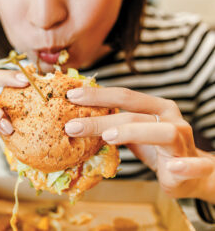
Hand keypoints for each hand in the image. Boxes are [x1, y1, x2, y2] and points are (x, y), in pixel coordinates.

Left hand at [64, 87, 214, 200]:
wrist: (190, 171)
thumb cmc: (156, 147)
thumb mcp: (133, 133)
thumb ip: (115, 125)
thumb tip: (78, 120)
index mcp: (155, 106)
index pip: (124, 96)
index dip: (98, 95)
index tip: (71, 96)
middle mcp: (170, 118)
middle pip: (133, 114)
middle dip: (100, 120)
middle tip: (73, 126)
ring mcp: (183, 140)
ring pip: (161, 132)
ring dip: (133, 133)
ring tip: (107, 138)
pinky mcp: (195, 163)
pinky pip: (194, 164)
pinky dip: (184, 166)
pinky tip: (171, 168)